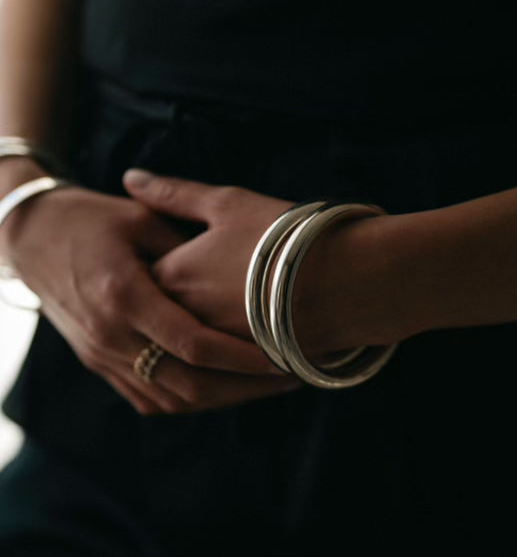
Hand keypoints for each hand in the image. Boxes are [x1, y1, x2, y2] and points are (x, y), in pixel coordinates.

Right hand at [1, 163, 290, 414]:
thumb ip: (185, 246)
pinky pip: (150, 399)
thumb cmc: (88, 220)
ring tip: (266, 385)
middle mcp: (111, 336)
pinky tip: (225, 389)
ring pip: (173, 399)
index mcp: (123, 297)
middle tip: (289, 376)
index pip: (193, 344)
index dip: (243, 357)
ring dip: (224, 398)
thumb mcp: (138, 220)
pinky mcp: (99, 364)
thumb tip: (240, 269)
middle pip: (189, 384)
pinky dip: (191, 400)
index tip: (283, 356)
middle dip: (245, 387)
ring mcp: (102, 357)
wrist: (29, 238)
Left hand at [123, 170, 371, 358]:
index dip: (168, 273)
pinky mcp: (242, 373)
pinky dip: (227, 369)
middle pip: (166, 322)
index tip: (193, 266)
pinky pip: (219, 378)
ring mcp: (213, 350)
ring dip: (206, 345)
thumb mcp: (228, 203)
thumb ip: (175, 193)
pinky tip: (251, 349)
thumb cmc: (286, 235)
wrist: (344, 280)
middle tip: (220, 296)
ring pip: (191, 354)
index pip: (145, 283)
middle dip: (181, 313)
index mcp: (172, 276)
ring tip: (238, 325)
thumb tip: (132, 177)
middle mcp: (184, 318)